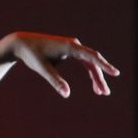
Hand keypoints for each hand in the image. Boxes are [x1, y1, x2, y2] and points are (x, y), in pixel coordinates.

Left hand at [3, 32, 119, 98]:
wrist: (22, 43)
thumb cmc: (32, 55)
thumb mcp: (43, 69)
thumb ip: (55, 81)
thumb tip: (67, 94)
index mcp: (69, 46)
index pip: (91, 56)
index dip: (104, 65)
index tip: (114, 73)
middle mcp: (74, 45)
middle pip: (92, 62)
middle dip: (99, 77)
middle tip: (105, 93)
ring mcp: (73, 48)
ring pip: (89, 63)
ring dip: (96, 77)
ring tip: (100, 92)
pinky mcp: (69, 51)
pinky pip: (84, 62)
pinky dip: (89, 72)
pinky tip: (93, 84)